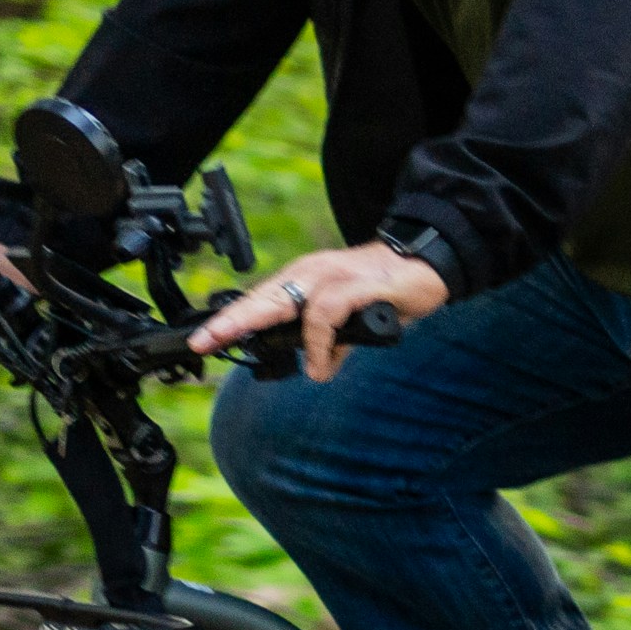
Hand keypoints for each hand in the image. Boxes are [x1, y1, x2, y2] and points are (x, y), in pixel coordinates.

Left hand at [191, 242, 453, 381]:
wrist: (428, 262)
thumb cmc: (387, 288)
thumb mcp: (352, 318)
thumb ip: (334, 341)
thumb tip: (322, 367)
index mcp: (305, 279)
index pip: (258, 300)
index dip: (229, 321)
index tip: (202, 341)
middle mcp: (312, 273)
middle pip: (260, 299)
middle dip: (229, 322)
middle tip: (204, 342)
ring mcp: (333, 277)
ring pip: (286, 302)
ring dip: (273, 332)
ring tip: (272, 360)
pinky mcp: (356, 285)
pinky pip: (326, 313)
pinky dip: (320, 342)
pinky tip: (323, 365)